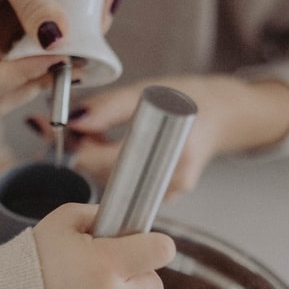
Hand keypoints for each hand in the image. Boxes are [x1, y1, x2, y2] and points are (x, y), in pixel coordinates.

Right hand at [0, 0, 126, 114]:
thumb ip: (30, 0)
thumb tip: (56, 40)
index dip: (25, 78)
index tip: (56, 51)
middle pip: (16, 91)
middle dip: (53, 73)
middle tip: (83, 45)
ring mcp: (3, 38)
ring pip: (40, 71)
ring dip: (72, 53)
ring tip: (98, 14)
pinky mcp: (22, 27)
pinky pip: (51, 44)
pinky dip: (75, 33)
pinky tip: (93, 1)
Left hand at [26, 74, 288, 191]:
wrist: (228, 117)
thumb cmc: (194, 98)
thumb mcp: (152, 90)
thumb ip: (110, 108)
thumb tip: (74, 120)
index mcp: (173, 153)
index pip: (109, 162)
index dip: (79, 148)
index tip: (60, 129)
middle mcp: (172, 181)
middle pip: (107, 175)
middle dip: (85, 151)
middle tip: (75, 125)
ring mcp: (169, 194)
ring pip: (113, 182)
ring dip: (96, 158)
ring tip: (98, 130)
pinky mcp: (164, 198)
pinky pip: (126, 186)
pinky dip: (112, 167)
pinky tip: (114, 147)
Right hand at [32, 204, 174, 288]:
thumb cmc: (34, 258)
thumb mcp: (63, 221)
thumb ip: (98, 215)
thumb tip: (123, 222)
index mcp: (106, 264)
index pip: (161, 251)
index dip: (156, 245)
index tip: (145, 245)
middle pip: (156, 287)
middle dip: (140, 276)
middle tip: (114, 270)